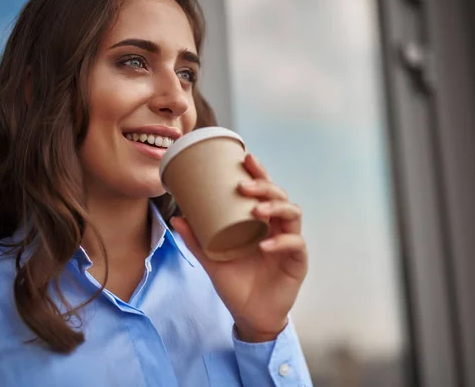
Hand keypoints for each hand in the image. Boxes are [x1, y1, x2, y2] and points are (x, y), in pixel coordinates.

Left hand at [171, 153, 307, 341]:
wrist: (249, 316)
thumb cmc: (235, 284)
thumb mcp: (212, 260)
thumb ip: (196, 240)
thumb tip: (177, 217)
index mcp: (260, 222)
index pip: (264, 191)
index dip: (259, 173)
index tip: (246, 158)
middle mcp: (277, 227)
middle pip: (280, 196)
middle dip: (265, 187)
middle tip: (244, 186)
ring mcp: (290, 243)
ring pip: (293, 214)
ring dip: (276, 208)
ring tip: (257, 210)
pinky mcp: (298, 262)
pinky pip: (295, 245)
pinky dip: (281, 242)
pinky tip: (265, 245)